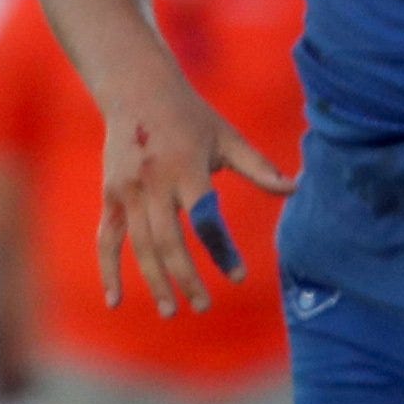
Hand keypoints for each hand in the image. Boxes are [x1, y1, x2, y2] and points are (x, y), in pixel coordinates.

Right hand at [95, 74, 289, 319]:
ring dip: (156, 281)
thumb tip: (296, 188)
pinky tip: (116, 301)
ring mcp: (127, 192)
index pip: (206, 220)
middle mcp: (154, 184)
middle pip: (170, 242)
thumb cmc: (193, 118)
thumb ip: (259, 167)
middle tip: (205, 306)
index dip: (222, 251)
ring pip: (140, 246)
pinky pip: (107, 240)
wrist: (138, 92)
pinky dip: (109, 271)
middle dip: (187, 278)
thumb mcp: (228, 138)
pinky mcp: (110, 196)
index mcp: (188, 170)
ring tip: (173, 311)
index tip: (238, 277)